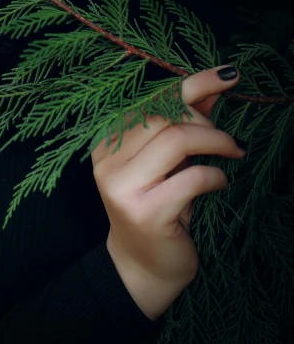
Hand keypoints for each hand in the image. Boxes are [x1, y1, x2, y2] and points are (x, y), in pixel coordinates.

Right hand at [91, 65, 244, 318]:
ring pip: (178, 140)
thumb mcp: (168, 161)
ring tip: (235, 151)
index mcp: (107, 141)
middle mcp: (108, 160)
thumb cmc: (158, 207)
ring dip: (216, 141)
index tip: (228, 75)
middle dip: (207, 119)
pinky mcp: (147, 212)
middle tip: (228, 139)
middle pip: (165, 116)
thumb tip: (215, 86)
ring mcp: (124, 187)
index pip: (152, 100)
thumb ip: (184, 122)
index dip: (192, 83)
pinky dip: (216, 175)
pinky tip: (221, 182)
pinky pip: (192, 178)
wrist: (142, 267)